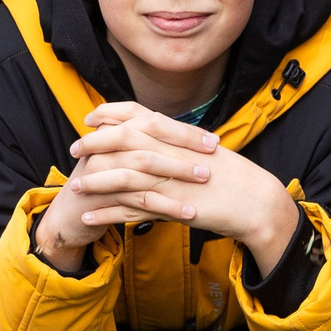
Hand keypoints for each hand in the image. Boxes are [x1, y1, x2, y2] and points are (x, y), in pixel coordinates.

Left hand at [60, 106, 297, 273]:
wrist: (256, 201)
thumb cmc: (233, 177)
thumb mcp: (203, 151)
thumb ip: (178, 144)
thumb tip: (158, 139)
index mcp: (178, 137)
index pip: (138, 115)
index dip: (111, 114)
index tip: (91, 117)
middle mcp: (170, 153)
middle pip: (122, 141)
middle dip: (94, 144)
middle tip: (74, 150)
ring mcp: (169, 180)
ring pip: (121, 175)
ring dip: (94, 180)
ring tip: (74, 187)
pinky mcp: (170, 207)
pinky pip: (130, 210)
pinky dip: (107, 213)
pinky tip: (89, 216)